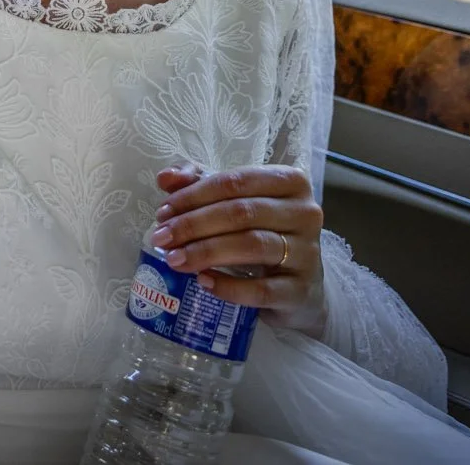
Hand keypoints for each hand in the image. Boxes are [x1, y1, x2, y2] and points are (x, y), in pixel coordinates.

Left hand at [147, 164, 326, 334]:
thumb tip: (166, 178)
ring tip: (174, 259)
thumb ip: (200, 183)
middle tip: (161, 237)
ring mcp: (308, 253)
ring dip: (205, 251)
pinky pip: (261, 289)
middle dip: (194, 224)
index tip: (163, 212)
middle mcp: (305, 213)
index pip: (235, 182)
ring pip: (251, 245)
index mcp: (290, 182)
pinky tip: (203, 282)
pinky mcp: (301, 291)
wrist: (300, 287)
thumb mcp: (234, 202)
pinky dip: (228, 286)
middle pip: (241, 212)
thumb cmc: (263, 233)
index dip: (194, 195)